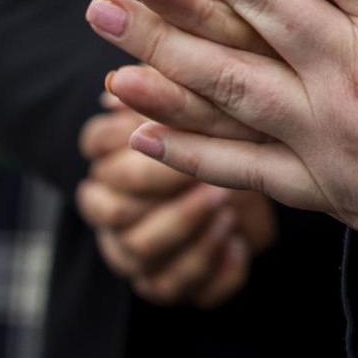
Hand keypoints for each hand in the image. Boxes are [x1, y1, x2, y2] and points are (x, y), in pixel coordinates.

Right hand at [76, 98, 273, 307]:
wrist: (259, 177)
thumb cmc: (229, 126)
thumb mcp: (209, 99)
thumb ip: (177, 80)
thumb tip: (134, 71)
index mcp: (109, 153)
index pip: (97, 145)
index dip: (132, 136)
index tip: (173, 127)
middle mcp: (110, 205)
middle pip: (116, 206)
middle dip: (163, 188)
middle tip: (212, 176)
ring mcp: (132, 248)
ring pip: (140, 250)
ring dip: (186, 227)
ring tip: (228, 208)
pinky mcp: (163, 282)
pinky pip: (172, 287)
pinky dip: (207, 268)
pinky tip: (238, 246)